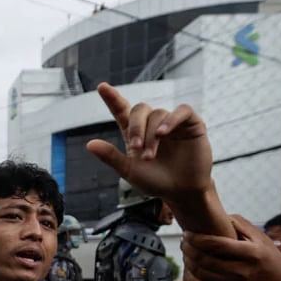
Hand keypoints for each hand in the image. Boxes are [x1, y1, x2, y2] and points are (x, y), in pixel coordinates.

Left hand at [86, 82, 212, 201]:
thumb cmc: (155, 181)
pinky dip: (171, 119)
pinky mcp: (191, 123)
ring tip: (150, 156)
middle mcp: (152, 123)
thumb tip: (89, 144)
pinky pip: (181, 111)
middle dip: (135, 127)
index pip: (122, 110)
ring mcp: (172, 122)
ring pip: (158, 114)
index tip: (102, 87)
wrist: (181, 192)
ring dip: (152, 135)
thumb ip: (111, 157)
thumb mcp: (129, 171)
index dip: (112, 98)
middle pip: (139, 109)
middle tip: (136, 148)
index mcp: (135, 132)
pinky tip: (163, 133)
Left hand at [182, 215, 280, 280]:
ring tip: (186, 252)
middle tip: (184, 241)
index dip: (197, 238)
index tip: (188, 233)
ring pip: (199, 273)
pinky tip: (190, 268)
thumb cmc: (270, 261)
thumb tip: (220, 215)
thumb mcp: (262, 239)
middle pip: (204, 259)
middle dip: (188, 248)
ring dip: (187, 260)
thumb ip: (242, 225)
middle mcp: (241, 271)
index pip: (216, 244)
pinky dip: (191, 277)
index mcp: (250, 253)